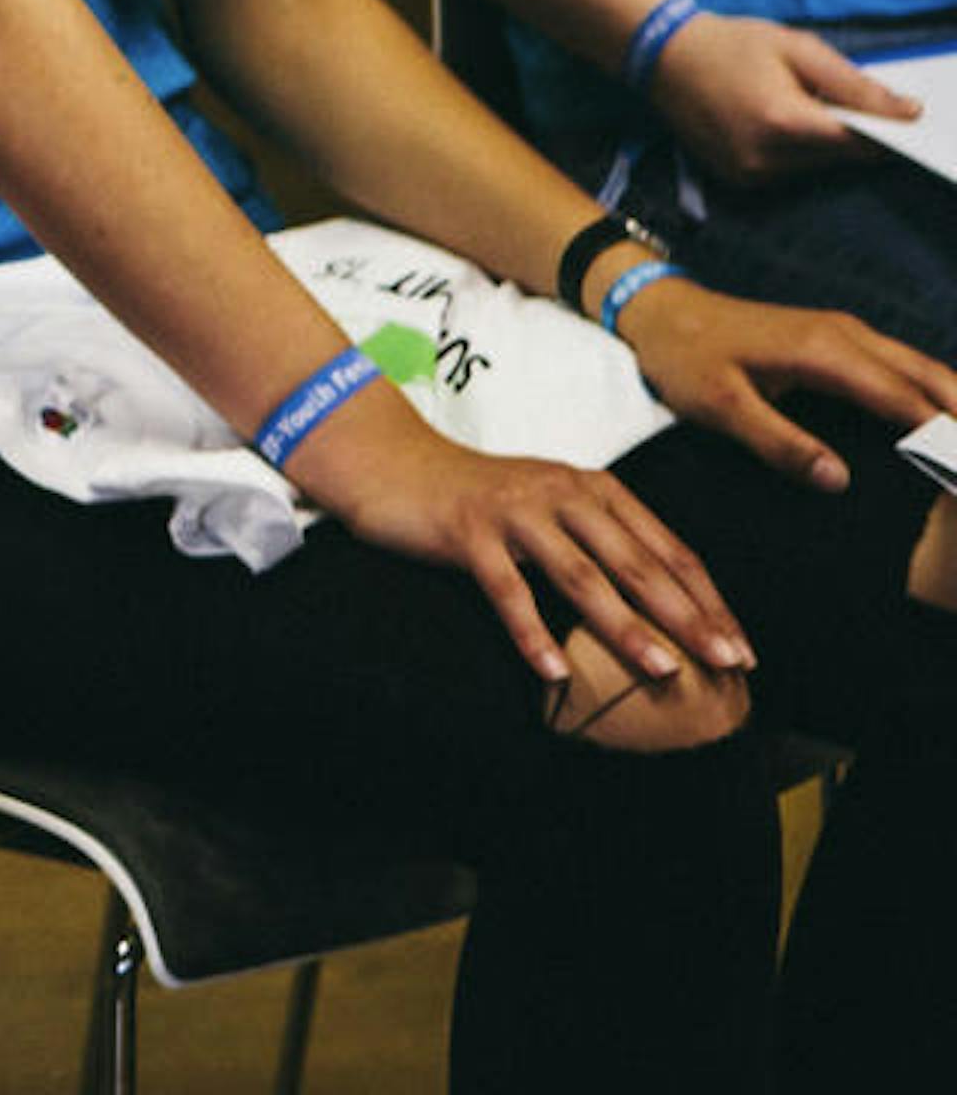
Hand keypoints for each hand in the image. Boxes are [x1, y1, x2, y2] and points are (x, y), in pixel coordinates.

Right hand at [280, 393, 746, 691]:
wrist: (393, 462)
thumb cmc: (480, 497)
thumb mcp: (551, 507)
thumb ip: (600, 540)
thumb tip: (661, 607)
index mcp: (594, 489)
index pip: (668, 549)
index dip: (708, 600)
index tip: (740, 648)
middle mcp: (562, 493)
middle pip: (637, 563)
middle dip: (688, 617)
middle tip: (726, 663)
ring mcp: (515, 512)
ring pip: (581, 576)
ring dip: (625, 627)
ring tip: (662, 671)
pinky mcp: (468, 532)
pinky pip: (506, 589)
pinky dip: (531, 633)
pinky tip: (552, 672)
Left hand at [615, 275, 956, 493]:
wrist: (661, 311)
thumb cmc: (686, 357)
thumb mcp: (720, 406)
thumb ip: (780, 443)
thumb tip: (840, 480)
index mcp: (825, 351)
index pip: (907, 400)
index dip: (946, 438)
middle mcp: (847, 335)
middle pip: (932, 377)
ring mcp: (847, 333)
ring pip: (923, 368)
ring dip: (956, 403)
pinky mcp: (840, 339)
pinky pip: (902, 365)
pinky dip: (932, 392)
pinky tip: (942, 425)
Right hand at [653, 13, 917, 183]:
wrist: (662, 55)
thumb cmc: (732, 44)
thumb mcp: (799, 48)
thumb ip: (856, 85)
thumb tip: (909, 112)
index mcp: (783, 122)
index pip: (859, 145)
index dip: (884, 132)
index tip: (891, 117)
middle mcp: (764, 159)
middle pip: (839, 160)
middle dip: (847, 133)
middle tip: (826, 97)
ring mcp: (747, 174)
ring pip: (816, 170)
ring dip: (820, 145)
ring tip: (792, 106)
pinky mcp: (735, 180)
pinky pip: (788, 174)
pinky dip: (795, 153)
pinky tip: (772, 122)